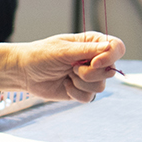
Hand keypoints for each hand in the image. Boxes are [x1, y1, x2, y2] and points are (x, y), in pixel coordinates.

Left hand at [0, 31, 124, 101]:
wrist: (25, 72)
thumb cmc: (41, 55)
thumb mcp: (63, 50)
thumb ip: (87, 50)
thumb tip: (109, 47)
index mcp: (93, 43)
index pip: (116, 47)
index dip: (111, 56)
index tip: (94, 62)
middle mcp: (94, 60)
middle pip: (111, 71)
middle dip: (90, 73)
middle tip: (72, 68)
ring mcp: (89, 76)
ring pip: (100, 86)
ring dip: (81, 83)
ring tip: (66, 75)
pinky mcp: (82, 91)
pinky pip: (89, 97)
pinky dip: (75, 93)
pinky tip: (64, 85)